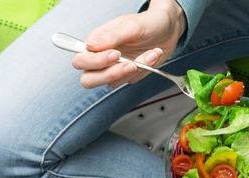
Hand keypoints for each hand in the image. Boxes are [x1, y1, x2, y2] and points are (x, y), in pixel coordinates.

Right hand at [71, 0, 185, 87]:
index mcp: (96, 42)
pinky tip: (152, 56)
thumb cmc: (147, 23)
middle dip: (110, 74)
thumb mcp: (131, 25)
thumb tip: (91, 45)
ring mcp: (114, 69)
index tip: (115, 54)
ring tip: (149, 54)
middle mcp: (101, 58)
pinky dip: (143, 70)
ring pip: (112, 83)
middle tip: (129, 64)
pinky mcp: (127, 75)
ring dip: (133, 70)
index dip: (95, 62)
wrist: (167, 29)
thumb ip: (111, 36)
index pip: (81, 60)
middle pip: (88, 80)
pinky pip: (130, 81)